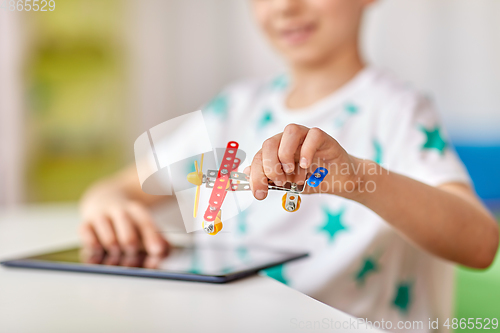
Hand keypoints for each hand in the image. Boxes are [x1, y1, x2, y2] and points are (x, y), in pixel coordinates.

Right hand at [79, 192, 168, 255]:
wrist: (103, 198)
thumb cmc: (130, 221)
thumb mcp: (146, 226)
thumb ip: (159, 241)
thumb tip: (161, 257)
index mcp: (137, 210)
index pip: (146, 224)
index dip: (152, 239)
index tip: (158, 251)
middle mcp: (119, 211)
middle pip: (128, 238)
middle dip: (133, 252)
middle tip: (133, 259)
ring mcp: (100, 217)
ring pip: (110, 243)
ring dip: (116, 255)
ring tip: (117, 256)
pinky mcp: (84, 225)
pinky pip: (90, 243)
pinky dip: (96, 252)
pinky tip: (100, 253)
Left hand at [248, 124, 367, 199]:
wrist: (339, 181)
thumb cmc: (312, 180)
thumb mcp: (288, 184)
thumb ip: (268, 179)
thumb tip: (243, 174)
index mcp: (276, 150)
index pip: (259, 157)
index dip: (256, 175)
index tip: (260, 194)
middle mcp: (288, 140)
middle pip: (269, 143)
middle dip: (269, 166)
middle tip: (280, 182)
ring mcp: (306, 136)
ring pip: (290, 131)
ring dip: (286, 154)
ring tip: (292, 173)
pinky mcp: (324, 138)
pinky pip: (313, 135)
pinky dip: (307, 150)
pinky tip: (307, 166)